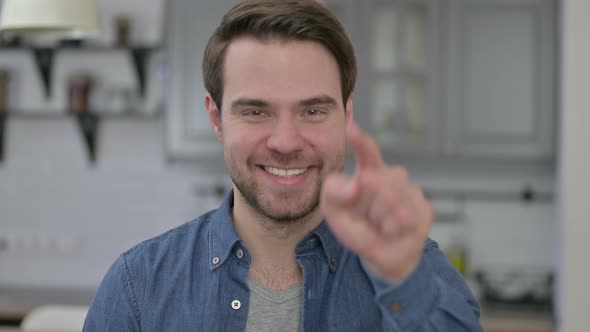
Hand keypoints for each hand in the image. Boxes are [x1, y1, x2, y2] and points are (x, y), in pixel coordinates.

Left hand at [320, 121, 433, 283]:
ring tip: (377, 225)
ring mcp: (412, 191)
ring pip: (390, 200)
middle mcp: (393, 176)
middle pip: (375, 181)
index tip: (351, 128)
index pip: (368, 153)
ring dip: (377, 218)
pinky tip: (390, 231)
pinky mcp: (424, 209)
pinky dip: (390, 229)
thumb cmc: (356, 227)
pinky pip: (403, 218)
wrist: (382, 256)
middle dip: (363, 204)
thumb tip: (356, 181)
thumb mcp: (334, 212)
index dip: (361, 141)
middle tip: (362, 217)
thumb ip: (334, 192)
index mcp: (370, 171)